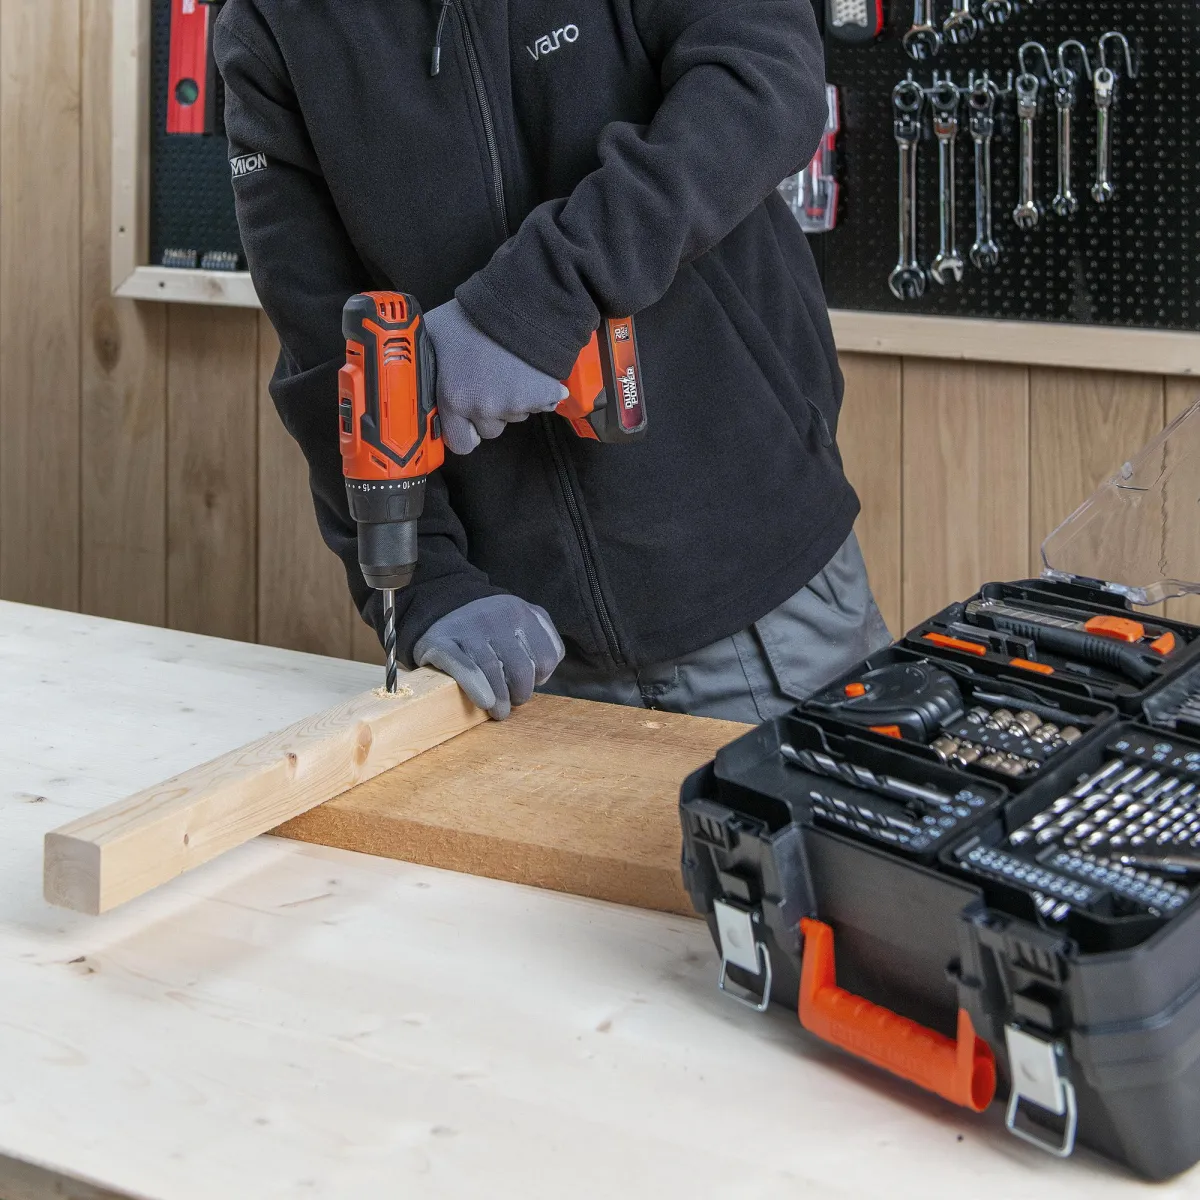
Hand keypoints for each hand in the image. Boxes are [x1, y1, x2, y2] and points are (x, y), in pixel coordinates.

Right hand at [413, 594, 565, 719]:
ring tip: (498, 711)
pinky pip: (464, 669)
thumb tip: (541, 676)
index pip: (547, 657)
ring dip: (500, 700)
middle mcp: (495, 615)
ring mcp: (467, 627)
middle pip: (521, 670)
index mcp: (520, 611)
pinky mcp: (439, 641)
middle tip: (511, 702)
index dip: (540, 677)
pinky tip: (484, 701)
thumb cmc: (490, 629)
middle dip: (520, 694)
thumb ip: (541, 642)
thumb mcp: (521, 621)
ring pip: (493, 671)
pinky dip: (476, 688)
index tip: (529, 682)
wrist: (442, 609)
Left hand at [422, 298, 568, 454]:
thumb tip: (413, 373)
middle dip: (491, 412)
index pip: (460, 443)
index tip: (468, 420)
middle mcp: (483, 408)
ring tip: (509, 368)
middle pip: (490, 429)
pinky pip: (544, 403)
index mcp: (454, 399)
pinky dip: (543, 391)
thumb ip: (425, 363)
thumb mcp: (432, 335)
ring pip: (515, 415)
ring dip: (514, 399)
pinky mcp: (542, 395)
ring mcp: (514, 405)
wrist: (516, 301)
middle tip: (490, 381)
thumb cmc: (471, 316)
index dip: (465, 431)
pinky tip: (532, 371)